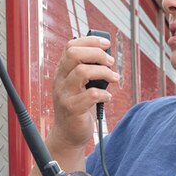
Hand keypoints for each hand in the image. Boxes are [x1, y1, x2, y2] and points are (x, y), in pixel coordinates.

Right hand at [50, 35, 118, 149]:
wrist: (68, 134)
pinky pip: (91, 95)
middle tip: (111, 63)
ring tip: (114, 78)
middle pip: (74, 54)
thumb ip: (88, 70)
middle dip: (97, 54)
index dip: (90, 41)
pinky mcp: (72, 109)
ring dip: (104, 72)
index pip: (71, 46)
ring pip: (82, 71)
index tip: (106, 44)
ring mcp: (65, 95)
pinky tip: (107, 96)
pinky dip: (104, 93)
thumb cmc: (79, 107)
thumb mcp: (80, 85)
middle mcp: (60, 80)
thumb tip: (107, 56)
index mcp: (62, 71)